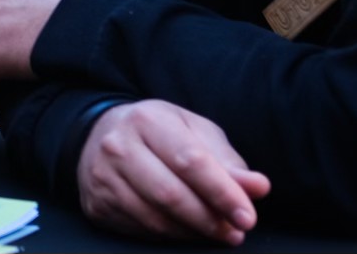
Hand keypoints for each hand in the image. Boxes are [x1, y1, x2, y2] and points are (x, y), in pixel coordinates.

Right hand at [77, 100, 270, 245]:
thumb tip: (258, 188)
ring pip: (154, 218)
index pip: (190, 161)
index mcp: (148, 120)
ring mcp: (103, 176)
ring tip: (216, 232)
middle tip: (235, 233)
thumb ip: (227, 162)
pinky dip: (170, 236)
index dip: (222, 193)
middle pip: (171, 194)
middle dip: (209, 219)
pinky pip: (140, 230)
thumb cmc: (161, 134)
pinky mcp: (97, 203)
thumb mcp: (195, 134)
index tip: (247, 217)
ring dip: (192, 233)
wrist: (102, 135)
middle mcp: (119, 146)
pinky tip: (186, 230)